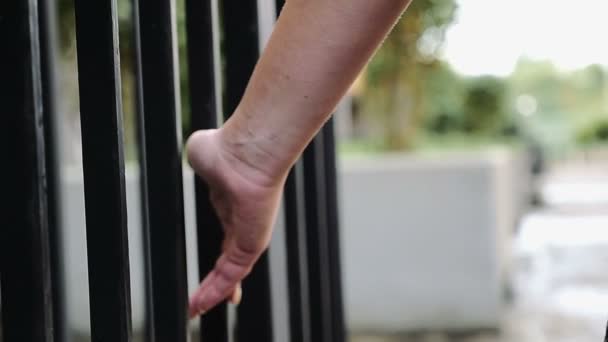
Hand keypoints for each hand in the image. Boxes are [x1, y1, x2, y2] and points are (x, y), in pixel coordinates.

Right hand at [185, 129, 284, 317]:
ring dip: (213, 293)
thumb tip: (200, 152)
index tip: (206, 277)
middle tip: (201, 301)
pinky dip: (216, 291)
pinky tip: (200, 304)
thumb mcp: (204, 157)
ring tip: (196, 309)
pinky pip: (232, 273)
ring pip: (231, 273)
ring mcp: (248, 234)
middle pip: (230, 261)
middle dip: (217, 283)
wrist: (245, 150)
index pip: (225, 237)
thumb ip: (203, 163)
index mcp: (229, 204)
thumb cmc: (226, 147)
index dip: (215, 257)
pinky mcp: (251, 244)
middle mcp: (240, 222)